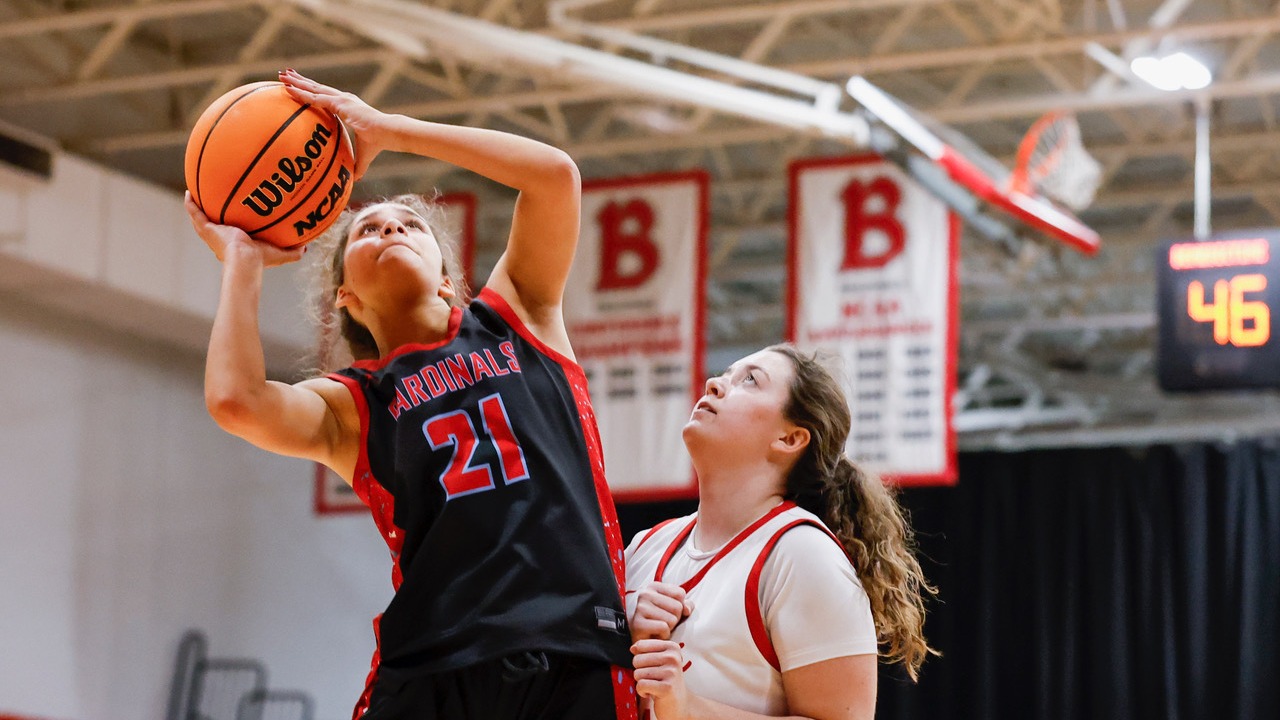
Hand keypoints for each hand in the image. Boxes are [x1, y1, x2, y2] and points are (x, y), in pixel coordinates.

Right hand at [185, 191, 305, 266]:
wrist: (245, 260)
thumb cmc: (261, 260)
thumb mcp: (281, 254)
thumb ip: (294, 251)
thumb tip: (306, 246)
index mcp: (237, 244)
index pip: (234, 232)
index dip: (233, 225)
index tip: (235, 215)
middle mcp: (222, 240)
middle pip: (216, 224)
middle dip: (215, 215)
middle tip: (213, 202)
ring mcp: (212, 235)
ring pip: (202, 219)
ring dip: (198, 207)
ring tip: (195, 193)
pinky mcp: (207, 230)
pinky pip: (195, 214)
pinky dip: (191, 204)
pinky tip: (189, 192)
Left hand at [278, 68, 386, 179]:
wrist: (386, 134)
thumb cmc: (378, 143)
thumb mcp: (363, 156)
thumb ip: (357, 165)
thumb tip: (355, 180)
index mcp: (347, 107)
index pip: (325, 96)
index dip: (312, 91)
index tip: (300, 86)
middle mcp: (343, 99)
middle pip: (316, 87)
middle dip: (300, 80)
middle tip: (285, 73)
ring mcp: (341, 99)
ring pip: (313, 88)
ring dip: (296, 81)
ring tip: (282, 75)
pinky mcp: (339, 103)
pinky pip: (315, 97)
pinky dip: (301, 93)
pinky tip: (288, 88)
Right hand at [631, 582, 693, 641]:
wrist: (640, 640)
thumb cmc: (658, 622)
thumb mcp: (672, 609)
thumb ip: (685, 604)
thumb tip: (687, 610)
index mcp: (654, 587)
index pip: (680, 594)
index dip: (680, 607)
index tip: (668, 612)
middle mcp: (645, 594)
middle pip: (677, 607)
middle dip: (675, 619)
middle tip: (663, 623)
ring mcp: (641, 608)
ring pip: (672, 619)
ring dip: (669, 628)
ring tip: (658, 629)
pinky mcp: (638, 624)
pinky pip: (664, 628)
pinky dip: (663, 635)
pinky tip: (655, 635)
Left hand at [633, 639, 690, 719]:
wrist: (679, 704)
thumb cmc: (665, 681)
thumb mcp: (658, 661)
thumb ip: (645, 651)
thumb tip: (632, 648)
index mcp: (672, 647)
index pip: (641, 645)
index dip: (640, 658)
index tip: (652, 666)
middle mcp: (673, 657)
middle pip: (637, 660)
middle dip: (640, 671)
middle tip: (653, 678)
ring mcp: (671, 672)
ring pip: (637, 673)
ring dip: (642, 682)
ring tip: (654, 685)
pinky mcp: (666, 688)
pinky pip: (641, 685)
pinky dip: (642, 691)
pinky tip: (652, 693)